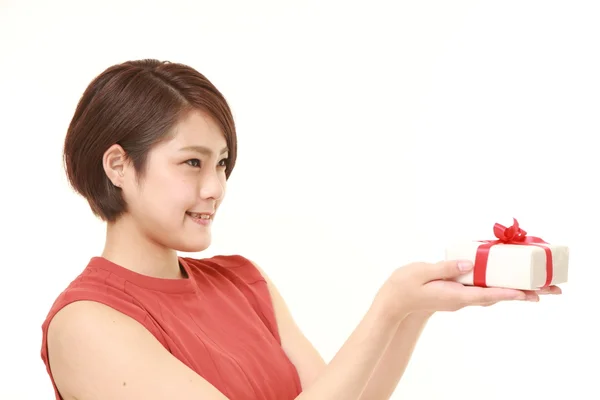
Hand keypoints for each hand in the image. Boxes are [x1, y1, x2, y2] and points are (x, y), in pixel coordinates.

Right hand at [379, 260, 560, 318]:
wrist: (394, 303)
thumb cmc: (404, 287)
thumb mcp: (421, 272)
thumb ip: (445, 268)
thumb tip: (469, 264)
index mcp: (453, 295)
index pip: (485, 295)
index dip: (507, 293)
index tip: (527, 293)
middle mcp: (461, 299)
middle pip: (497, 296)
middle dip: (523, 293)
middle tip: (550, 291)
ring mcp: (461, 298)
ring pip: (493, 294)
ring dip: (515, 291)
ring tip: (538, 287)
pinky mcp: (459, 293)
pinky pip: (483, 290)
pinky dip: (499, 285)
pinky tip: (507, 279)